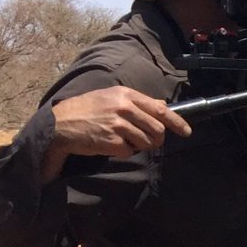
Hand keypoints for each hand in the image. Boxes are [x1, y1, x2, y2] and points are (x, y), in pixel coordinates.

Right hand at [48, 86, 190, 166]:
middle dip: (156, 139)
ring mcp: (118, 124)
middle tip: (147, 141)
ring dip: (140, 146)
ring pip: (147, 142)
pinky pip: (130, 151)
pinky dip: (124, 151)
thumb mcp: (111, 97)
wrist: (60, 123)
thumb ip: (137, 101)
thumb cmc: (87, 109)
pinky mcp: (111, 141)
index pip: (160, 109)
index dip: (177, 122)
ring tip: (124, 140)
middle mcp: (124, 108)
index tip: (186, 131)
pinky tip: (112, 145)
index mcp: (126, 95)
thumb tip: (162, 103)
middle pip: (157, 129)